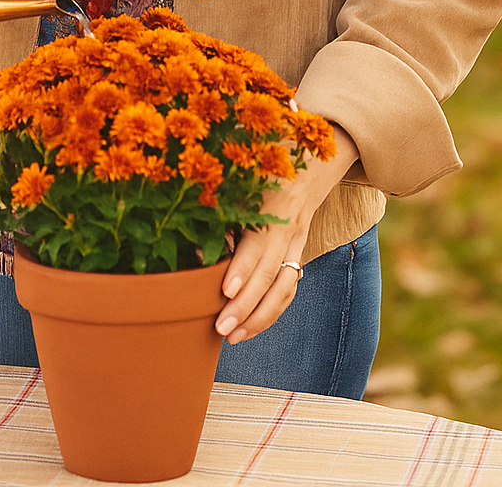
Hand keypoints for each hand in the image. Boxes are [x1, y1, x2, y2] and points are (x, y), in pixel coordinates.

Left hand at [216, 124, 357, 343]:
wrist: (311, 165)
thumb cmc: (263, 168)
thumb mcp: (241, 178)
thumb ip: (219, 206)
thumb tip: (191, 243)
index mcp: (272, 205)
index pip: (258, 244)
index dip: (243, 269)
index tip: (225, 291)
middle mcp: (288, 229)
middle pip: (270, 273)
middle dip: (246, 305)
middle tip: (221, 328)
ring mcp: (297, 245)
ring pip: (285, 288)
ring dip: (260, 318)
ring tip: (234, 337)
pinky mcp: (298, 256)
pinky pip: (289, 289)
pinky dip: (272, 312)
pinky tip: (250, 327)